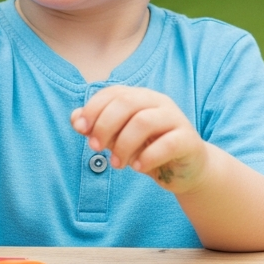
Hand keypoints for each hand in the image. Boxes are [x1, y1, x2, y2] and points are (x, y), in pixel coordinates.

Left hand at [71, 86, 208, 192]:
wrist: (185, 171)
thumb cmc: (149, 150)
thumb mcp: (119, 139)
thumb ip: (98, 128)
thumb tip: (75, 118)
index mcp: (141, 97)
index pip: (114, 92)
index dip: (93, 109)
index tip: (81, 130)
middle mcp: (159, 103)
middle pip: (127, 103)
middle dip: (105, 126)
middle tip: (95, 148)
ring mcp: (176, 120)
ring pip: (144, 121)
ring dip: (123, 144)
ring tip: (117, 163)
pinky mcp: (188, 140)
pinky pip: (167, 144)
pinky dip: (148, 157)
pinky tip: (139, 168)